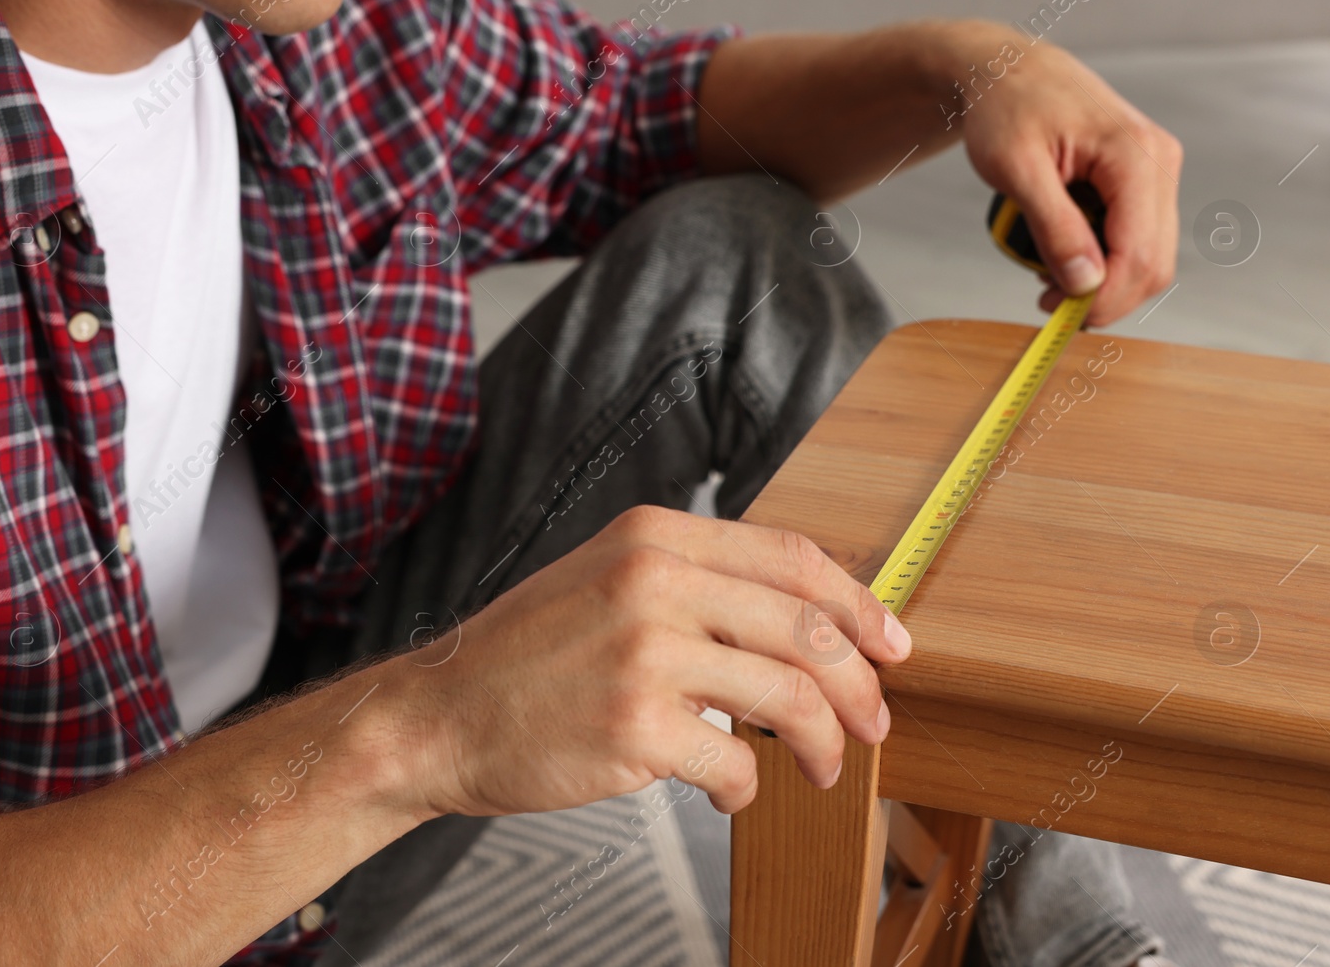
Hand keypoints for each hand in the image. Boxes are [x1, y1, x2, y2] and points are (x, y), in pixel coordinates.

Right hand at [388, 505, 909, 816]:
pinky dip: (748, 789)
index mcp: (655, 535)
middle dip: (860, 686)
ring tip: (819, 767)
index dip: (859, 604)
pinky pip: (734, 765)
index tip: (891, 643)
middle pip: (806, 629)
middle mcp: (653, 581)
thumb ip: (696, 582)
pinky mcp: (633, 727)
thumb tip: (801, 620)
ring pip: (788, 697)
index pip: (793, 558)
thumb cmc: (527, 656)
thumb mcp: (608, 578)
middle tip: (874, 722)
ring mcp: (643, 653)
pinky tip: (733, 795)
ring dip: (823, 743)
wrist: (439, 716)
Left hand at [949, 23, 1182, 325]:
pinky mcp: (1144, 179)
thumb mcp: (1017, 169)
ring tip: (1049, 274)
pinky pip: (1137, 237)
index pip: (1140, 252)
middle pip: (1154, 262)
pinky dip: (1105, 258)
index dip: (1104, 297)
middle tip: (1049, 302)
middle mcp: (1159, 161)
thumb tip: (1084, 284)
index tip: (1057, 315)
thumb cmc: (1006, 108)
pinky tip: (1065, 253)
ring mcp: (1157, 169)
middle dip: (1106, 295)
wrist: (1009, 70)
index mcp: (1135, 154)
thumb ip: (1054, 227)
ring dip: (1105, 280)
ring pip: (1150, 255)